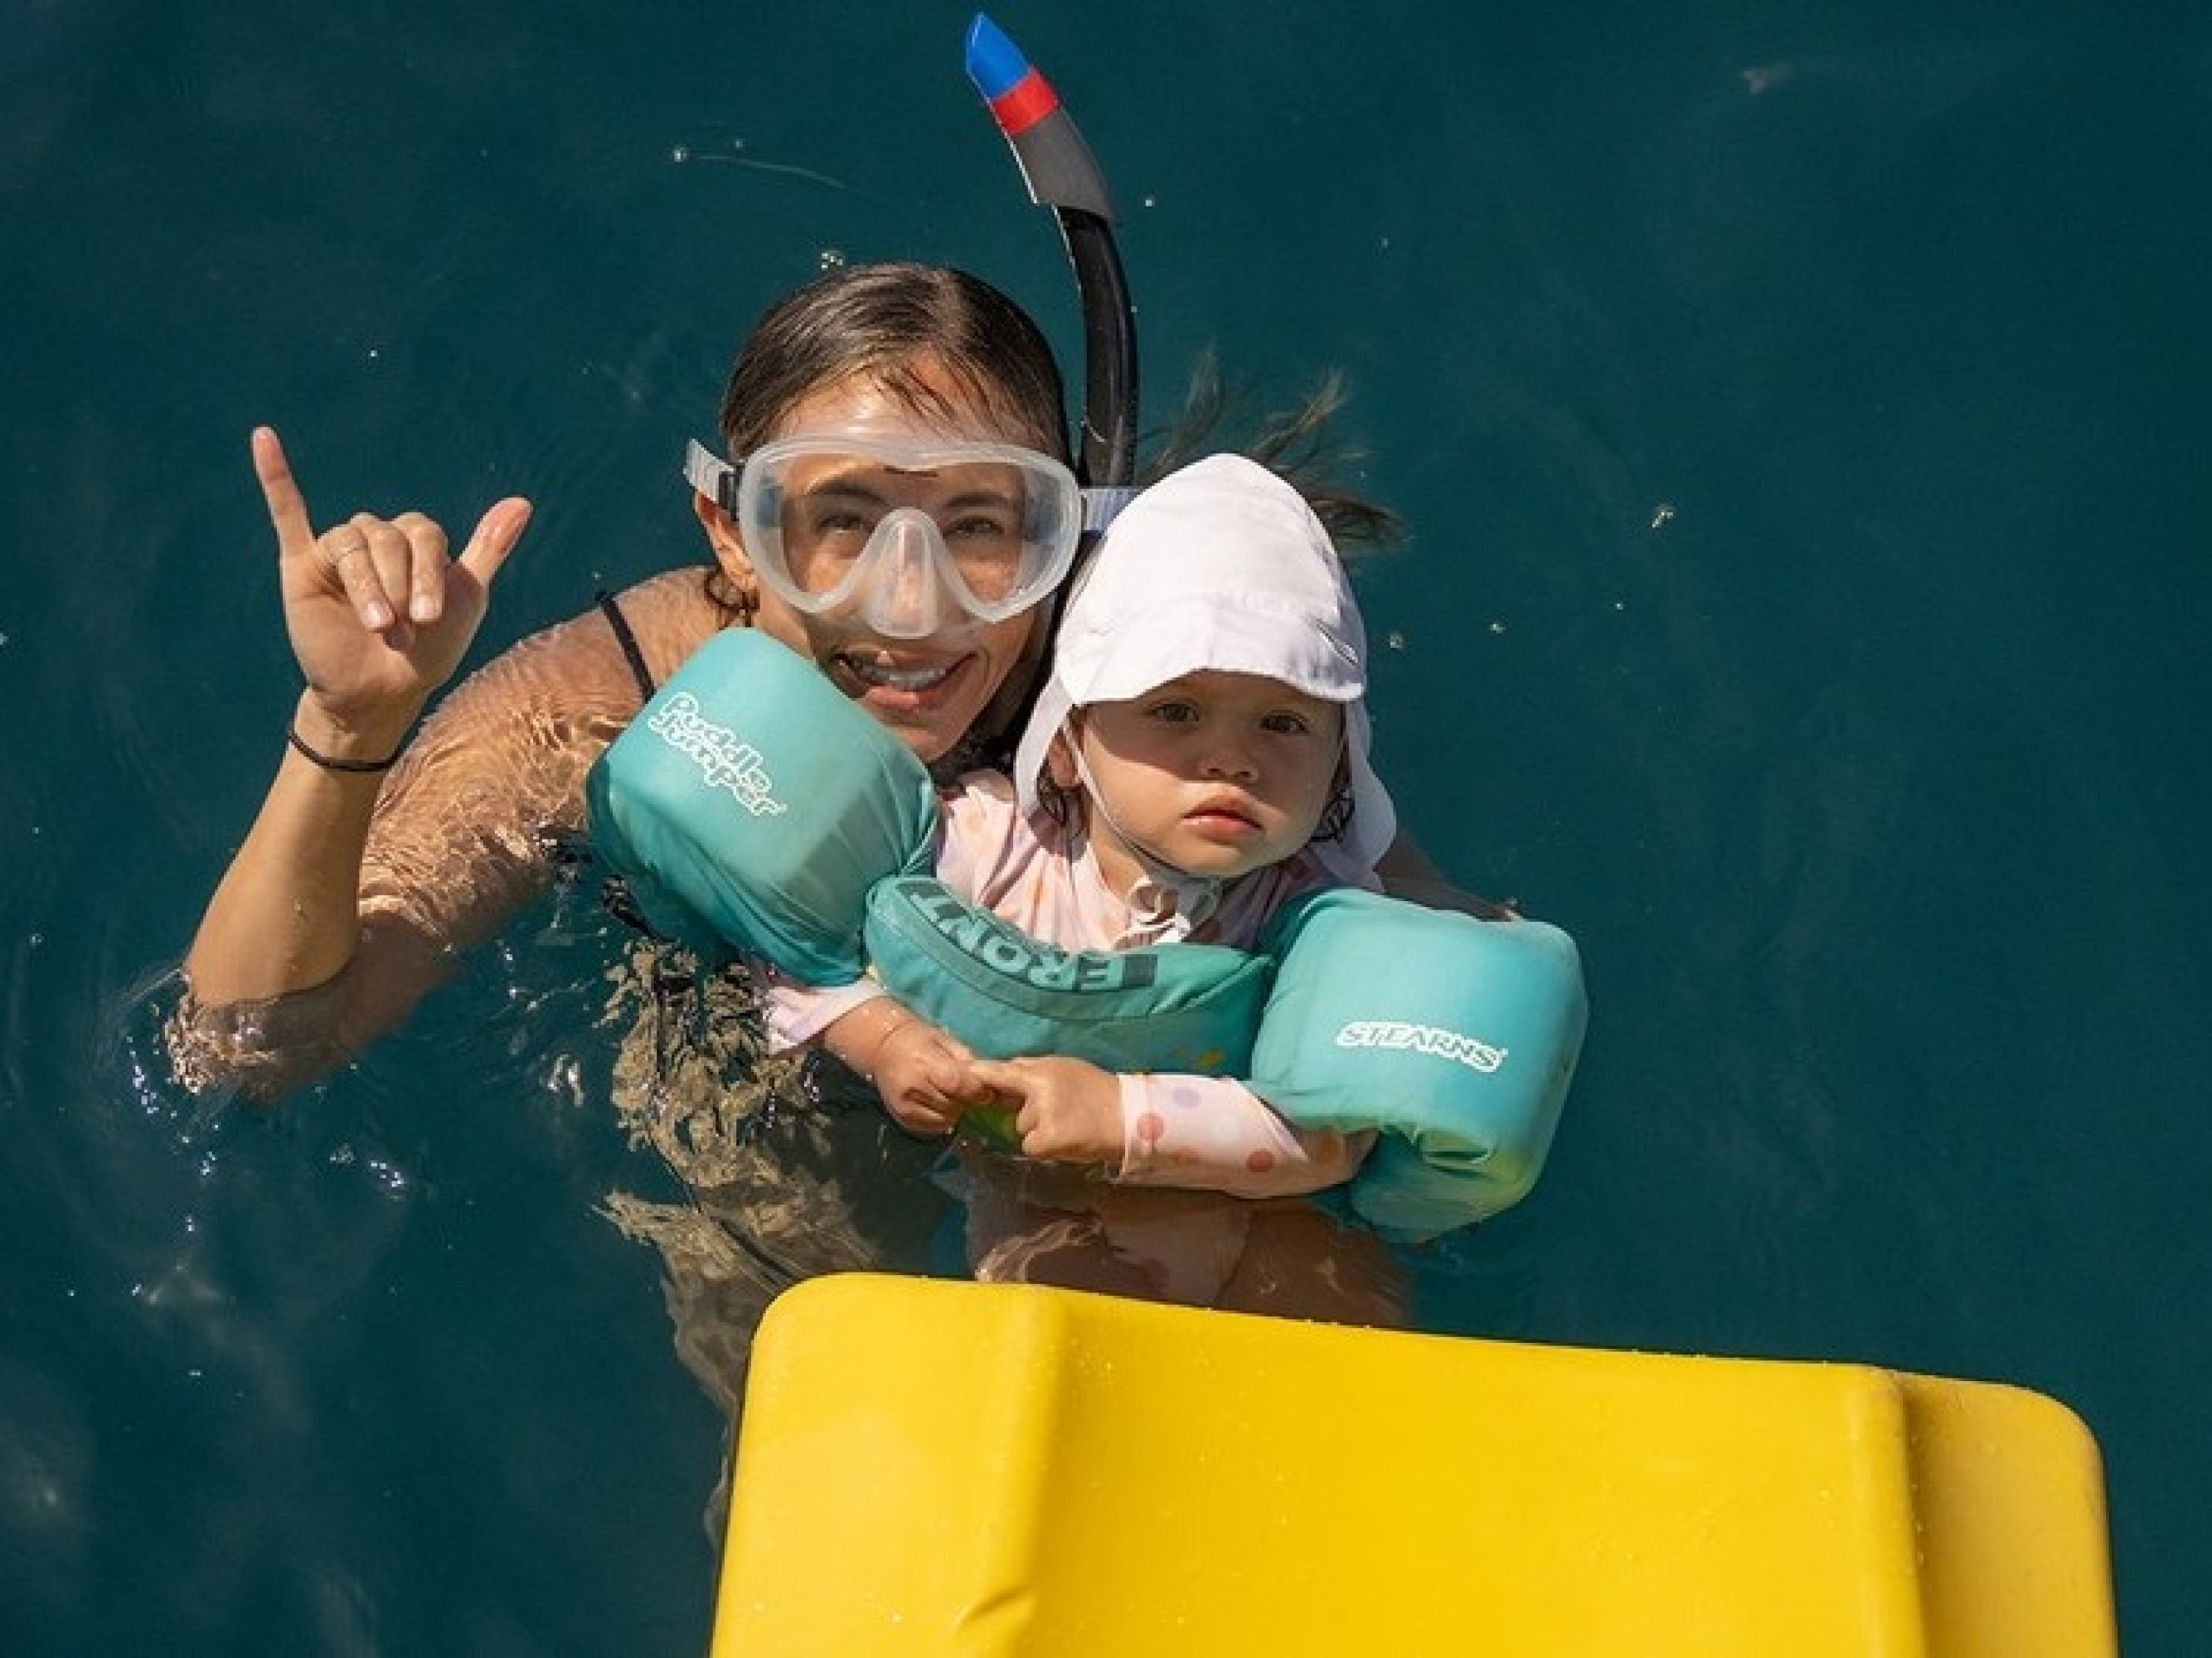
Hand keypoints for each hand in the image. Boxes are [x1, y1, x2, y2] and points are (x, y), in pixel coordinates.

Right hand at [254, 427, 531, 746]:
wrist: (382, 694)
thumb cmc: (428, 649)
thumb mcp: (467, 599)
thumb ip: (488, 549)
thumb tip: (522, 502)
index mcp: (416, 540)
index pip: (424, 535)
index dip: (428, 574)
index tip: (430, 620)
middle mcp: (376, 537)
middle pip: (388, 537)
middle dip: (400, 586)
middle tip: (403, 632)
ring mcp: (338, 549)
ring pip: (350, 543)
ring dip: (368, 587)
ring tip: (379, 627)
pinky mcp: (302, 565)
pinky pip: (287, 514)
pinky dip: (275, 477)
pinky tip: (264, 439)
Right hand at [868, 1016, 982, 1137]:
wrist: (883, 1048)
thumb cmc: (919, 1040)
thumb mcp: (946, 1041)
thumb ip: (968, 1062)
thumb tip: (989, 1084)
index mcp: (925, 1063)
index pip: (959, 1085)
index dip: (977, 1091)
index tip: (985, 1089)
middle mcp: (912, 1088)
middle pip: (954, 1105)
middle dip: (966, 1100)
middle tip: (966, 1089)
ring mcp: (905, 1107)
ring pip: (946, 1120)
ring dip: (954, 1110)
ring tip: (950, 1095)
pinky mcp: (903, 1119)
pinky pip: (934, 1127)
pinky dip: (942, 1117)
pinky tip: (939, 1103)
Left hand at [965, 1056, 1122, 1166]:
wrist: (1128, 1116)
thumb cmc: (1098, 1090)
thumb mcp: (1067, 1068)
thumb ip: (1036, 1070)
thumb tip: (1008, 1070)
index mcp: (1043, 1071)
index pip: (1004, 1071)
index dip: (982, 1074)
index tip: (965, 1074)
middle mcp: (1039, 1091)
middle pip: (1016, 1109)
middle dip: (1032, 1114)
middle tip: (1063, 1111)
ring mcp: (1042, 1116)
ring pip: (1023, 1129)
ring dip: (1040, 1131)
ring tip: (1069, 1125)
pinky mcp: (1048, 1140)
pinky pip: (1031, 1147)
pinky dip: (1045, 1148)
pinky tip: (1065, 1140)